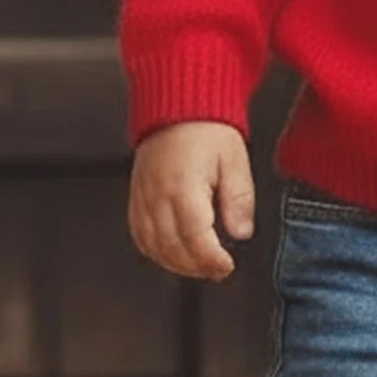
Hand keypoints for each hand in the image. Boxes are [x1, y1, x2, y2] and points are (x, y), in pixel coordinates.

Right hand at [128, 120, 254, 281]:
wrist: (178, 107)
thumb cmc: (207, 128)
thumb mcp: (234, 159)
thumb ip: (238, 199)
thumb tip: (241, 232)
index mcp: (184, 187)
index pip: (196, 239)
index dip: (211, 260)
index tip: (226, 266)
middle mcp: (158, 196)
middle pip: (172, 248)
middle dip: (196, 267)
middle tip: (217, 270)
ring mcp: (143, 197)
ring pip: (153, 246)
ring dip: (176, 263)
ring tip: (199, 265)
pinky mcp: (136, 196)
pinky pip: (139, 234)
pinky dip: (155, 250)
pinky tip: (171, 253)